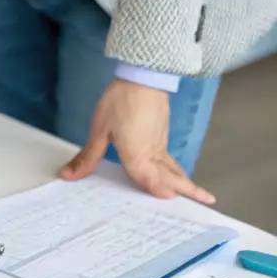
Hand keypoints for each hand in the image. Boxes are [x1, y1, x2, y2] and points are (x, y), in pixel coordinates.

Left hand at [62, 78, 214, 203]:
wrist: (142, 76)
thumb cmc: (119, 101)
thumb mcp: (99, 129)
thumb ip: (88, 156)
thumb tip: (69, 175)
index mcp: (137, 153)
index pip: (147, 178)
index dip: (155, 190)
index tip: (168, 200)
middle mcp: (153, 152)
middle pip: (171, 175)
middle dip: (189, 190)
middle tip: (207, 201)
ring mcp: (160, 143)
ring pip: (174, 167)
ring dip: (186, 181)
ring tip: (199, 193)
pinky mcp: (161, 135)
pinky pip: (170, 159)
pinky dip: (177, 169)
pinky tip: (175, 172)